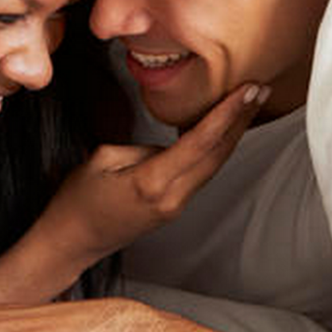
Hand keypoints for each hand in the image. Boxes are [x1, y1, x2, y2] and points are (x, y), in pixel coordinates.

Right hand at [27, 83, 269, 268]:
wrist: (71, 241)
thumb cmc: (77, 200)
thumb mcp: (102, 160)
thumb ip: (141, 148)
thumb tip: (167, 146)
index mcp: (152, 183)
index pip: (200, 142)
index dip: (227, 114)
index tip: (247, 91)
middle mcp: (172, 198)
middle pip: (218, 154)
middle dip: (242, 120)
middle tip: (260, 90)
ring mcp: (175, 206)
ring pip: (213, 165)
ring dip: (233, 134)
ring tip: (247, 105)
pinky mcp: (173, 207)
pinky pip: (200, 173)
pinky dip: (214, 148)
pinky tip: (220, 131)